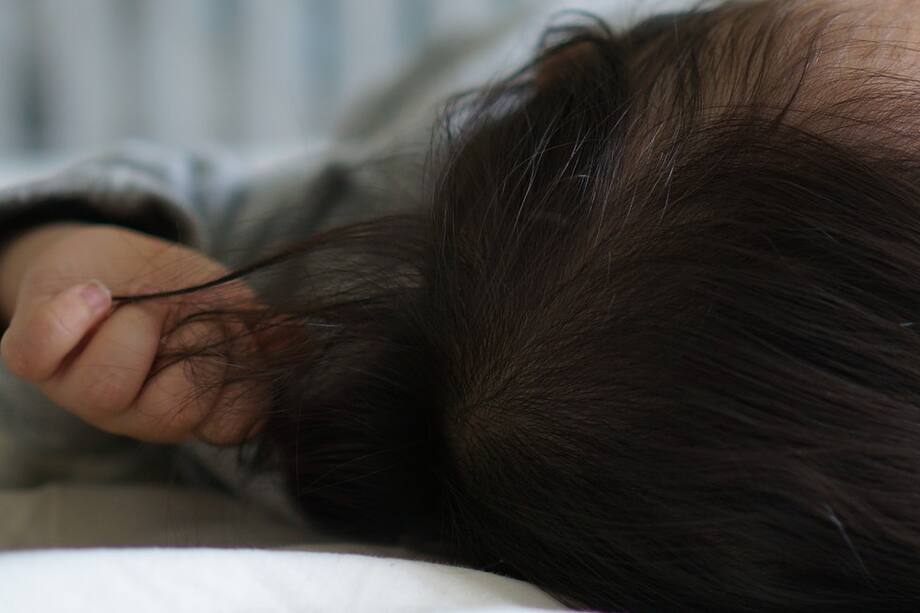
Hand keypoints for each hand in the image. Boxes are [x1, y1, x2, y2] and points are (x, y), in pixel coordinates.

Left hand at [0, 223, 268, 444]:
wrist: (112, 257)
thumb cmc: (177, 289)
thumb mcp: (231, 304)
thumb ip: (264, 330)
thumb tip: (299, 343)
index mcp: (196, 405)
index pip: (231, 423)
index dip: (239, 380)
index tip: (233, 337)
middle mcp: (140, 412)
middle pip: (171, 414)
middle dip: (192, 345)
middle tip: (183, 317)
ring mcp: (84, 393)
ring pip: (105, 389)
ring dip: (132, 327)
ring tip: (132, 306)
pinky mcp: (34, 360)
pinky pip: (35, 355)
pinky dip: (66, 317)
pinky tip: (91, 294)